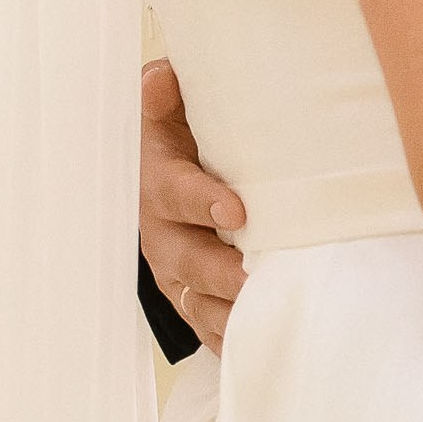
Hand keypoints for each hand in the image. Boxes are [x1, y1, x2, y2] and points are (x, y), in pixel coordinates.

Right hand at [139, 60, 246, 353]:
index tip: (236, 212)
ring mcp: (176, 271)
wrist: (165, 172)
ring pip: (197, 300)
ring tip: (263, 317)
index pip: (175, 192)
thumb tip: (162, 79)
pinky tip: (260, 341)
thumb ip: (166, 91)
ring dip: (227, 311)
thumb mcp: (170, 106)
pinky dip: (229, 338)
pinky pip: (208, 325)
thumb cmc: (181, 135)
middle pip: (186, 259)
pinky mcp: (192, 297)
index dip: (202, 202)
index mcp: (159, 181)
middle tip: (253, 277)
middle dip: (219, 271)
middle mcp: (162, 232)